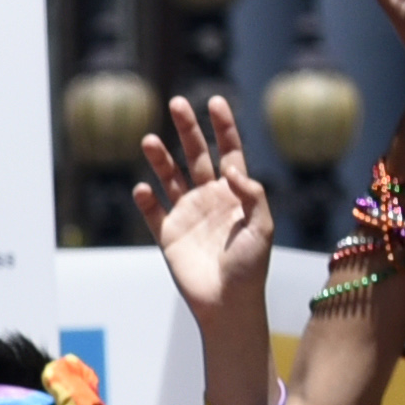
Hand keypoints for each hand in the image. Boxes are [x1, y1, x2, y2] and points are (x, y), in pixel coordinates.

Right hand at [140, 91, 273, 320]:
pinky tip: (142, 189)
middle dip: (187, 130)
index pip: (229, 152)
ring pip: (170, 178)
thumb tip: (230, 169)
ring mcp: (186, 215)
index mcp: (235, 193)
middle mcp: (209, 198)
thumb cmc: (251, 266)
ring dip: (159, 159)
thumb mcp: (262, 227)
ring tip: (148, 140)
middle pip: (195, 156)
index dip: (223, 127)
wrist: (228, 302)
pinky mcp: (167, 235)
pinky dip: (145, 200)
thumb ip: (250, 195)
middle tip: (176, 104)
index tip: (215, 101)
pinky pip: (152, 212)